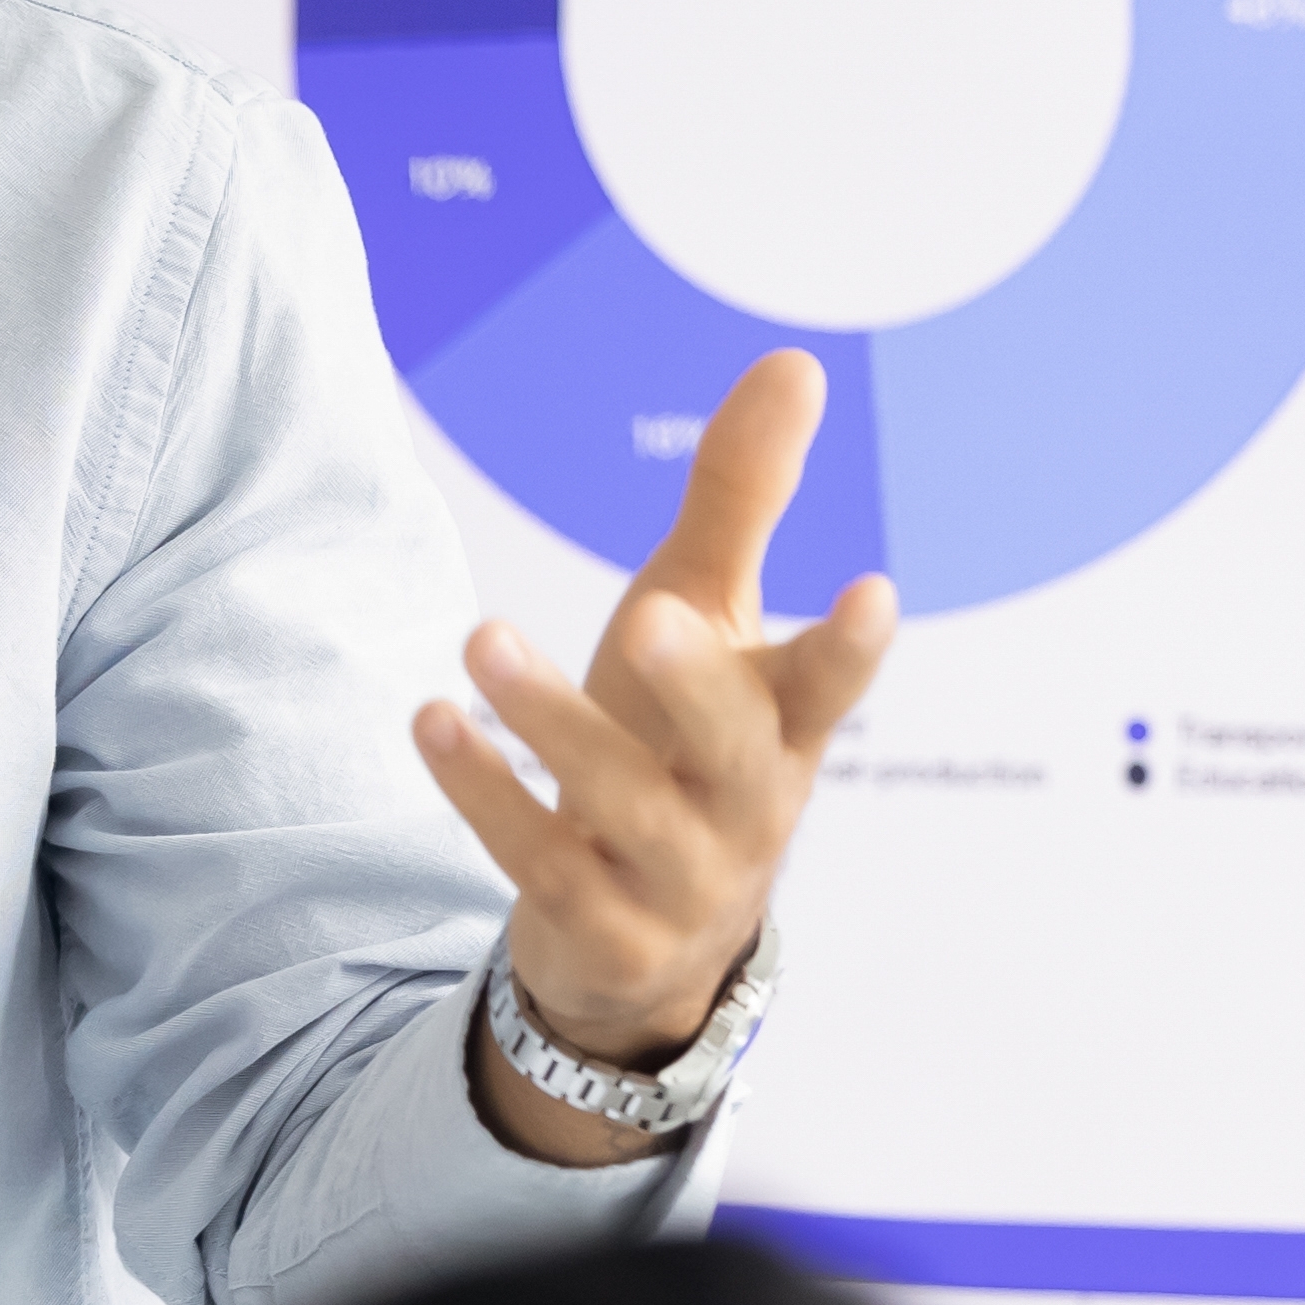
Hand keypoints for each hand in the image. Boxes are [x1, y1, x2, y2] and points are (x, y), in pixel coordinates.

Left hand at [414, 347, 897, 1137]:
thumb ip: (742, 498)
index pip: (827, 687)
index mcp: (781, 729)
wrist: (647, 943)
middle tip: (654, 617)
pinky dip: (485, 792)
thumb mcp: (708, 620)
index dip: (850, 647)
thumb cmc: (679, 745)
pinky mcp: (602, 930)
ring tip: (482, 638)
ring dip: (552, 723)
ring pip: (620, 805)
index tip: (873, 593)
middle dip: (695, 689)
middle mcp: (743, 808)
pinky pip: (541, 860)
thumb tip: (795, 361)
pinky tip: (432, 722)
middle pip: (732, 751)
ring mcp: (675, 879)